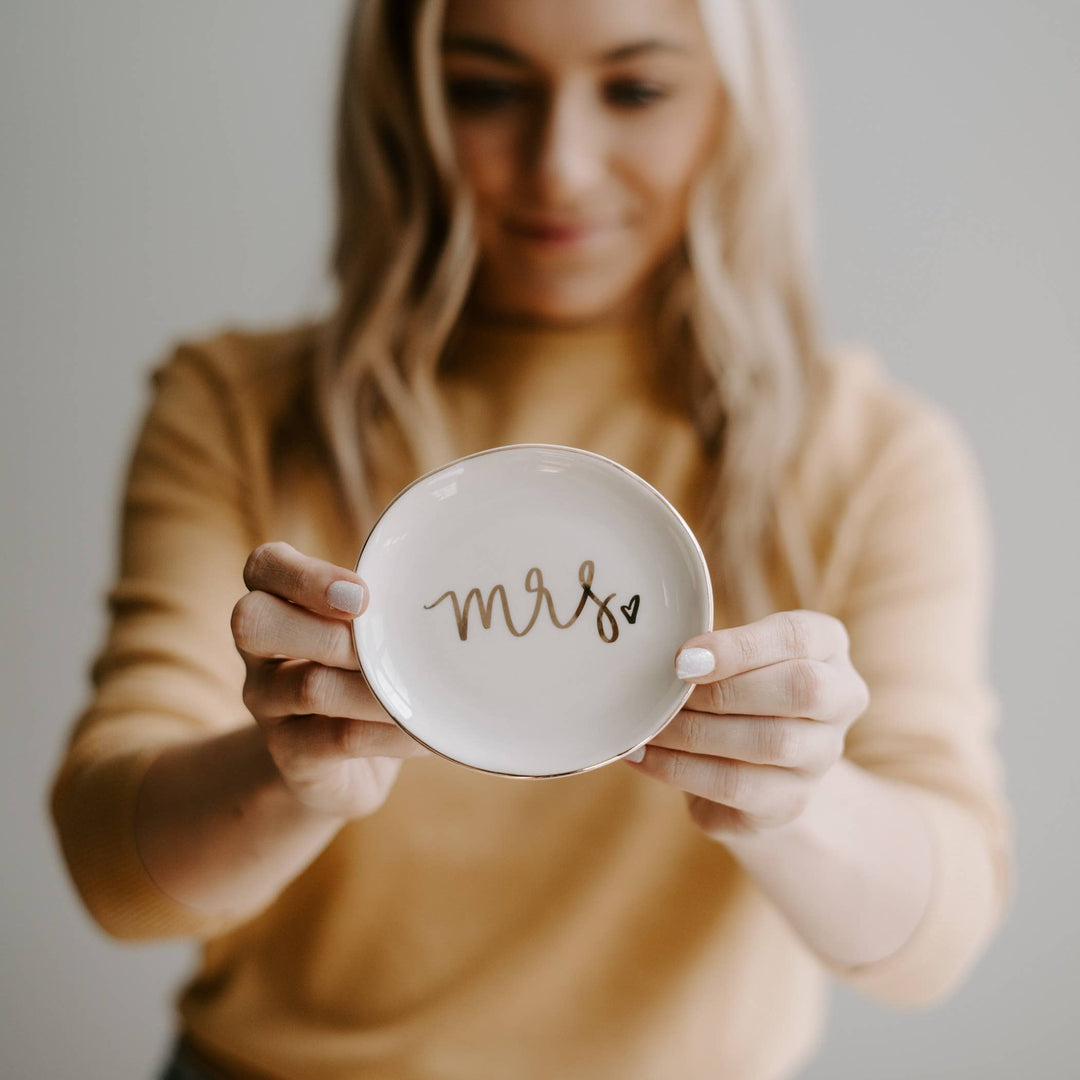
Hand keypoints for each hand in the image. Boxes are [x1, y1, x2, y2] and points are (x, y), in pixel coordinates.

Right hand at [231, 541, 429, 819]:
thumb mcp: (370, 631)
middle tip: (382, 644)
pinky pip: (341, 739)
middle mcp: (259, 652)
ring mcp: (267, 705)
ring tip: (421, 691)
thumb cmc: (366, 674)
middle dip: (326, 630)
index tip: (363, 595)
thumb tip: (453, 590)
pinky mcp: (292, 755)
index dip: (305, 576)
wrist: (344, 768)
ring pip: (310, 686)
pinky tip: (424, 730)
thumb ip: (386, 606)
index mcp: (276, 602)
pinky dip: (392, 732)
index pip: (265, 567)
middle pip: (254, 621)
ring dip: (376, 688)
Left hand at [624, 610, 869, 841]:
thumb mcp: (732, 658)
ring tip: (650, 725)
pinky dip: (679, 769)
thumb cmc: (734, 692)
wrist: (758, 771)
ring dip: (696, 731)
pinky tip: (644, 755)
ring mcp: (822, 756)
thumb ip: (709, 651)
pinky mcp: (792, 801)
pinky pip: (736, 784)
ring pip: (770, 740)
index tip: (682, 658)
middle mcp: (841, 699)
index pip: (798, 636)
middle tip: (666, 691)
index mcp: (828, 646)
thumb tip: (657, 655)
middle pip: (801, 688)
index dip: (740, 646)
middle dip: (724, 690)